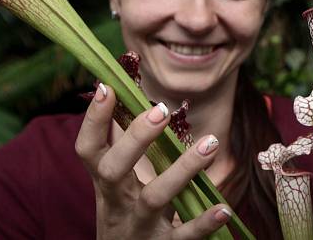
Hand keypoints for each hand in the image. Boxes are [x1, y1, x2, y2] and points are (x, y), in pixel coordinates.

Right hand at [75, 84, 230, 238]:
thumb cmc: (127, 216)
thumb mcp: (118, 187)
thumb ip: (123, 149)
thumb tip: (123, 95)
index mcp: (107, 185)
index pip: (89, 150)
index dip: (93, 121)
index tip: (107, 87)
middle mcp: (118, 205)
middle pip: (113, 170)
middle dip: (135, 139)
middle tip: (160, 110)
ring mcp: (141, 228)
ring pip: (155, 198)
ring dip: (183, 169)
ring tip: (211, 143)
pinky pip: (185, 236)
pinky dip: (204, 222)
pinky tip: (223, 208)